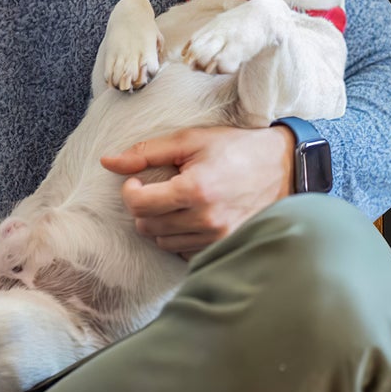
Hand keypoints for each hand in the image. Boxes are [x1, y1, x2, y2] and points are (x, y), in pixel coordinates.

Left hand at [99, 125, 294, 259]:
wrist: (284, 166)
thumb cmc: (236, 148)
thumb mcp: (191, 140)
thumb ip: (146, 152)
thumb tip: (106, 162)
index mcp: (195, 190)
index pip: (139, 205)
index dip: (130, 192)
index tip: (138, 181)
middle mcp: (206, 219)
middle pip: (147, 226)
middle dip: (145, 207)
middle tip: (159, 189)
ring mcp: (218, 236)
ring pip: (163, 241)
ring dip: (162, 223)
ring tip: (179, 202)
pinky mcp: (226, 245)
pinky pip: (185, 251)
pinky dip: (181, 236)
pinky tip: (193, 217)